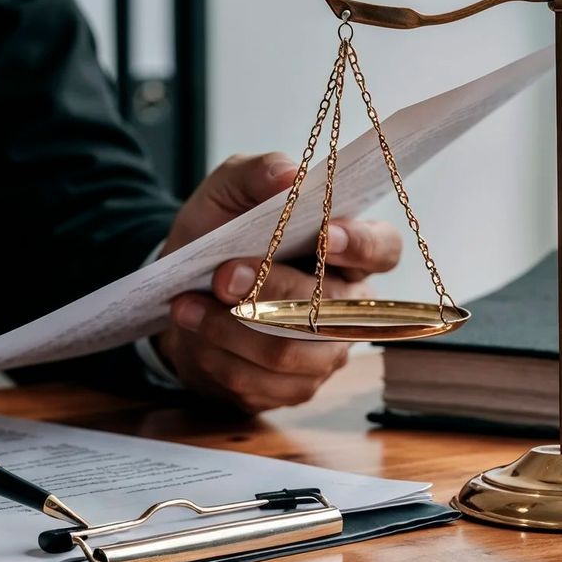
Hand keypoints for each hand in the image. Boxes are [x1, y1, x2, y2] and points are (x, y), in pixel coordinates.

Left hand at [153, 152, 401, 412]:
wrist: (179, 289)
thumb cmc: (218, 233)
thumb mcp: (226, 191)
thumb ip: (256, 173)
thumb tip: (287, 174)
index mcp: (347, 249)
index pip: (382, 249)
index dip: (359, 245)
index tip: (321, 236)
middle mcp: (348, 306)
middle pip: (328, 307)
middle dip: (270, 289)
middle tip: (222, 275)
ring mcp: (324, 353)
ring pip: (289, 352)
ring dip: (230, 328)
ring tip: (187, 305)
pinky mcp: (292, 388)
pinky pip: (258, 383)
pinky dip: (216, 355)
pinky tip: (192, 330)